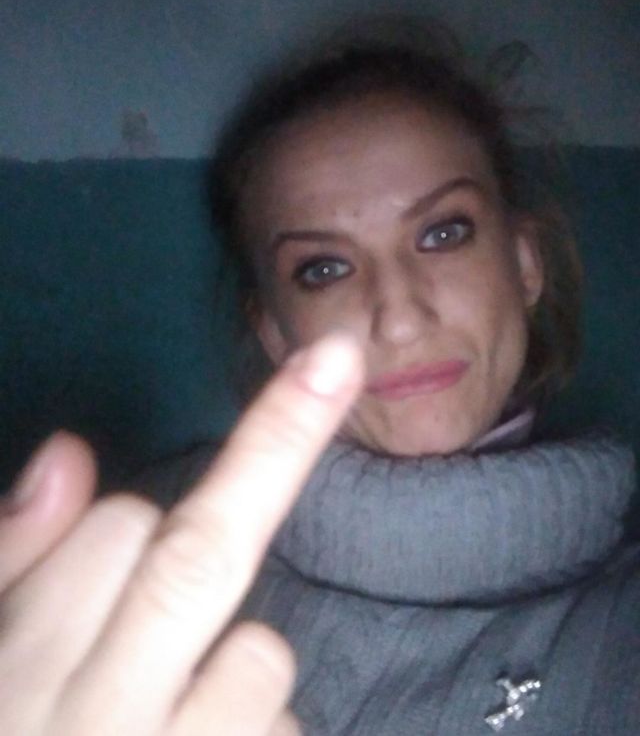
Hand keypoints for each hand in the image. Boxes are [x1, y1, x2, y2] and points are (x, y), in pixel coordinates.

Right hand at [0, 332, 362, 734]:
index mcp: (17, 671)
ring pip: (258, 658)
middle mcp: (92, 721)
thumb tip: (66, 453)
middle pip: (197, 554)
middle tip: (335, 361)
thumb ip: (12, 567)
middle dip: (273, 448)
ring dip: (239, 677)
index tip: (238, 450)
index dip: (137, 530)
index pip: (116, 530)